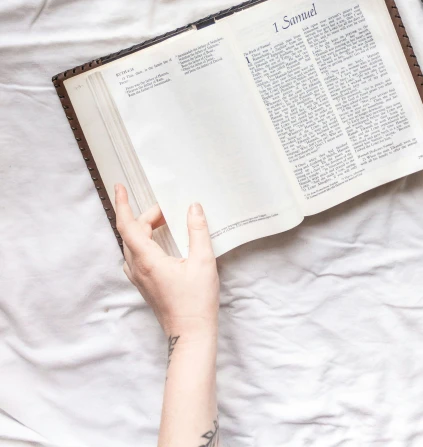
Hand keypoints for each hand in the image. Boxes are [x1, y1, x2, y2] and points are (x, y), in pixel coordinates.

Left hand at [114, 183, 218, 339]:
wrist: (190, 334)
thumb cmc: (196, 301)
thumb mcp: (203, 261)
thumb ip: (197, 231)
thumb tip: (193, 208)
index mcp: (147, 260)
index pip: (127, 226)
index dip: (121, 204)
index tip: (119, 187)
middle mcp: (137, 268)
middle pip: (131, 232)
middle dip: (147, 215)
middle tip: (168, 210)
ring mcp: (138, 278)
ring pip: (132, 245)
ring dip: (145, 229)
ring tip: (165, 222)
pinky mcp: (144, 284)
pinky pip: (137, 256)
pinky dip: (146, 242)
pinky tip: (162, 243)